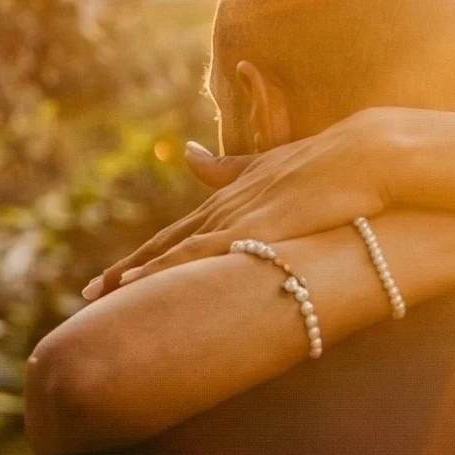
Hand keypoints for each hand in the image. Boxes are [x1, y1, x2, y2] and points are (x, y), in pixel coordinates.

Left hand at [82, 117, 393, 298]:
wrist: (366, 154)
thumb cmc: (333, 164)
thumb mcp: (276, 168)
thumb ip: (232, 167)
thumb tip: (193, 154)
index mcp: (233, 197)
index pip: (179, 234)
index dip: (146, 256)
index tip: (116, 277)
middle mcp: (226, 207)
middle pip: (163, 246)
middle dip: (125, 272)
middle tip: (87, 296)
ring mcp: (236, 218)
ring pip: (172, 253)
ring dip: (133, 277)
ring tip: (97, 299)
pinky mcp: (253, 231)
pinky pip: (198, 257)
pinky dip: (165, 272)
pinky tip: (140, 287)